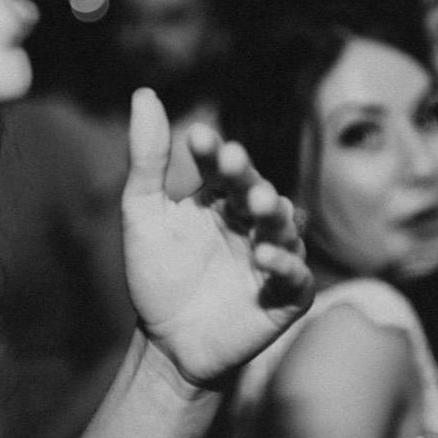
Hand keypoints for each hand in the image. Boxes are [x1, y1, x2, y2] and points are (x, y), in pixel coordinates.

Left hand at [122, 89, 312, 388]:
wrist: (167, 344)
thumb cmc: (156, 277)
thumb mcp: (142, 215)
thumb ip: (147, 159)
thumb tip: (144, 93)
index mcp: (220, 200)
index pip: (222, 167)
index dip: (214, 152)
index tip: (199, 138)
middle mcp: (251, 223)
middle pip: (256, 192)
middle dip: (248, 179)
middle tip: (234, 166)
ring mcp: (272, 258)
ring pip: (282, 228)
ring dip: (272, 214)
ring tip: (256, 206)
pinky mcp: (286, 296)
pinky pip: (294, 276)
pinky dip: (284, 264)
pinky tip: (264, 257)